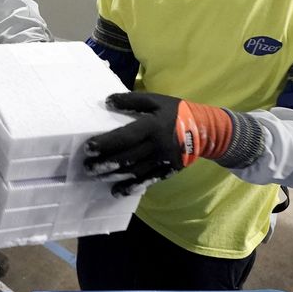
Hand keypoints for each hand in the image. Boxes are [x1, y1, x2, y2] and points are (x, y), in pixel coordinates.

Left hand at [83, 91, 233, 196]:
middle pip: (126, 157)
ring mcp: (162, 161)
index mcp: (152, 126)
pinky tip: (117, 191)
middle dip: (104, 164)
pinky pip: (146, 181)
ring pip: (134, 171)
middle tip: (87, 167)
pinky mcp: (166, 171)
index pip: (125, 136)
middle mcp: (156, 146)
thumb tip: (108, 101)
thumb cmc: (176, 112)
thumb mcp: (157, 101)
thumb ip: (132, 100)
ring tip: (95, 177)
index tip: (88, 148)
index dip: (105, 143)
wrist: (206, 131)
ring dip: (113, 176)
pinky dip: (130, 187)